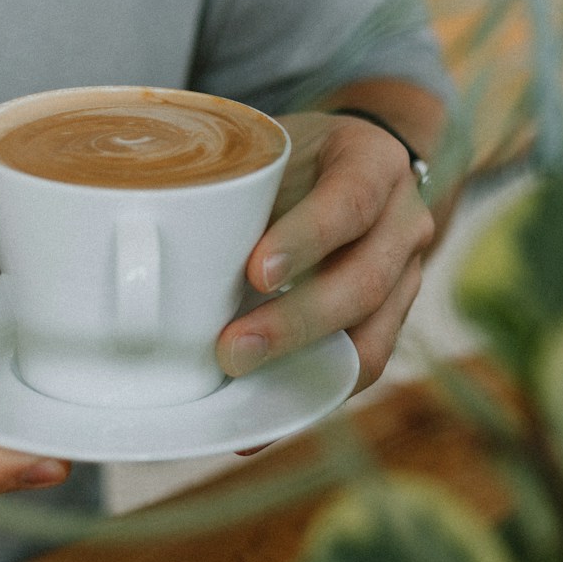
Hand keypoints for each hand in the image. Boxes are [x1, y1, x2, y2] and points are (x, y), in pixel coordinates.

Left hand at [216, 112, 434, 393]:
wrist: (350, 167)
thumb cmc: (298, 158)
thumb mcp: (275, 149)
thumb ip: (241, 188)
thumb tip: (156, 246)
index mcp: (376, 163)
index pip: (351, 201)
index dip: (307, 239)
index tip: (255, 271)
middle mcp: (404, 222)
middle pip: (363, 281)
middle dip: (295, 321)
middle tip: (232, 347)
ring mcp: (407, 276)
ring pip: (372, 335)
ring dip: (304, 364)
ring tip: (241, 378)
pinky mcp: (391, 319)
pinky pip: (362, 364)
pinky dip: (313, 391)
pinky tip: (265, 412)